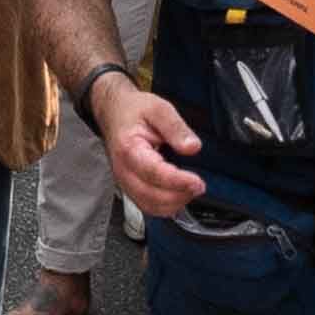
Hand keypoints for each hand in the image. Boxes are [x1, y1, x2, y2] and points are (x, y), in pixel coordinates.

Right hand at [95, 73, 210, 220]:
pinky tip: (179, 194)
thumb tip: (193, 147)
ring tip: (191, 189)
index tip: (198, 182)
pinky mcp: (129, 187)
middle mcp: (123, 170)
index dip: (178, 181)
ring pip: (150, 206)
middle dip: (179, 195)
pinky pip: (148, 206)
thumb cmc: (135, 110)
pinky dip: (166, 206)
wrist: (114, 113)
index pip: (154, 173)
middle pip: (151, 196)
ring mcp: (124, 181)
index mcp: (129, 149)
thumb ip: (176, 128)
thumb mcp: (159, 109)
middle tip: (199, 185)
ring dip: (174, 203)